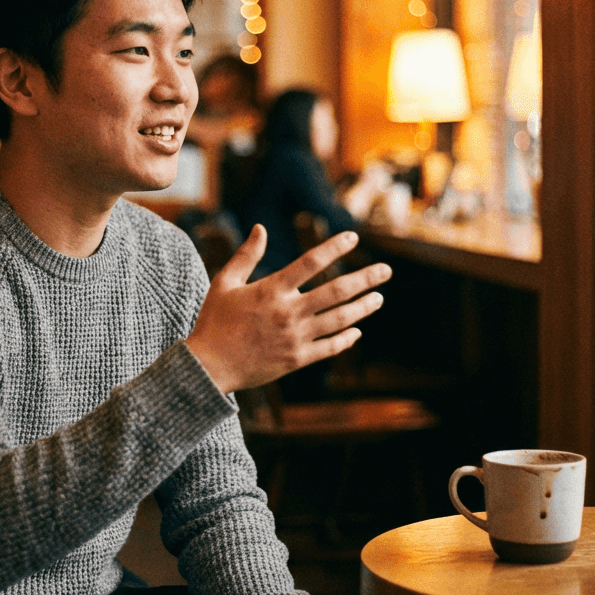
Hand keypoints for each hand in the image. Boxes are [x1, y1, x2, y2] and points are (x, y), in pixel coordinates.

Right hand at [187, 225, 392, 394]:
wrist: (208, 366)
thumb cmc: (214, 321)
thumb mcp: (225, 283)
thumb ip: (246, 256)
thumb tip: (260, 228)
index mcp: (271, 290)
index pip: (310, 262)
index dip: (334, 247)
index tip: (354, 237)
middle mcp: (288, 312)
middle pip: (336, 291)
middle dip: (365, 279)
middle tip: (386, 271)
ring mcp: (295, 338)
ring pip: (339, 320)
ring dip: (363, 308)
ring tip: (379, 298)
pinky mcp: (296, 360)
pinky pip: (329, 348)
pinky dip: (346, 339)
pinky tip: (357, 330)